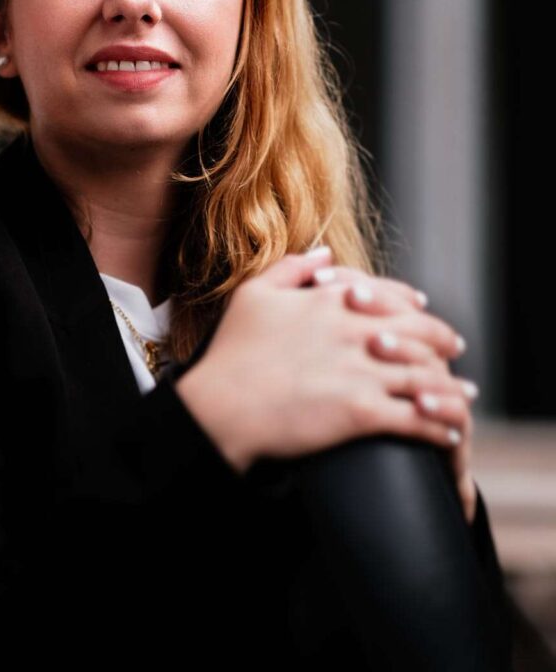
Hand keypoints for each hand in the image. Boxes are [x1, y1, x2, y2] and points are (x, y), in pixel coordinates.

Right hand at [176, 248, 476, 479]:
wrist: (221, 407)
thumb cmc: (231, 351)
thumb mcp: (253, 294)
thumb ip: (292, 267)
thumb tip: (326, 252)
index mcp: (331, 301)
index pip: (389, 296)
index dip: (413, 304)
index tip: (425, 311)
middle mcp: (353, 331)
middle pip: (419, 332)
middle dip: (443, 341)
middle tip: (455, 350)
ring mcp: (361, 372)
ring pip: (425, 375)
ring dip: (449, 388)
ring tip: (461, 398)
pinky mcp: (361, 412)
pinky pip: (415, 418)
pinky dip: (437, 426)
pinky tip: (445, 432)